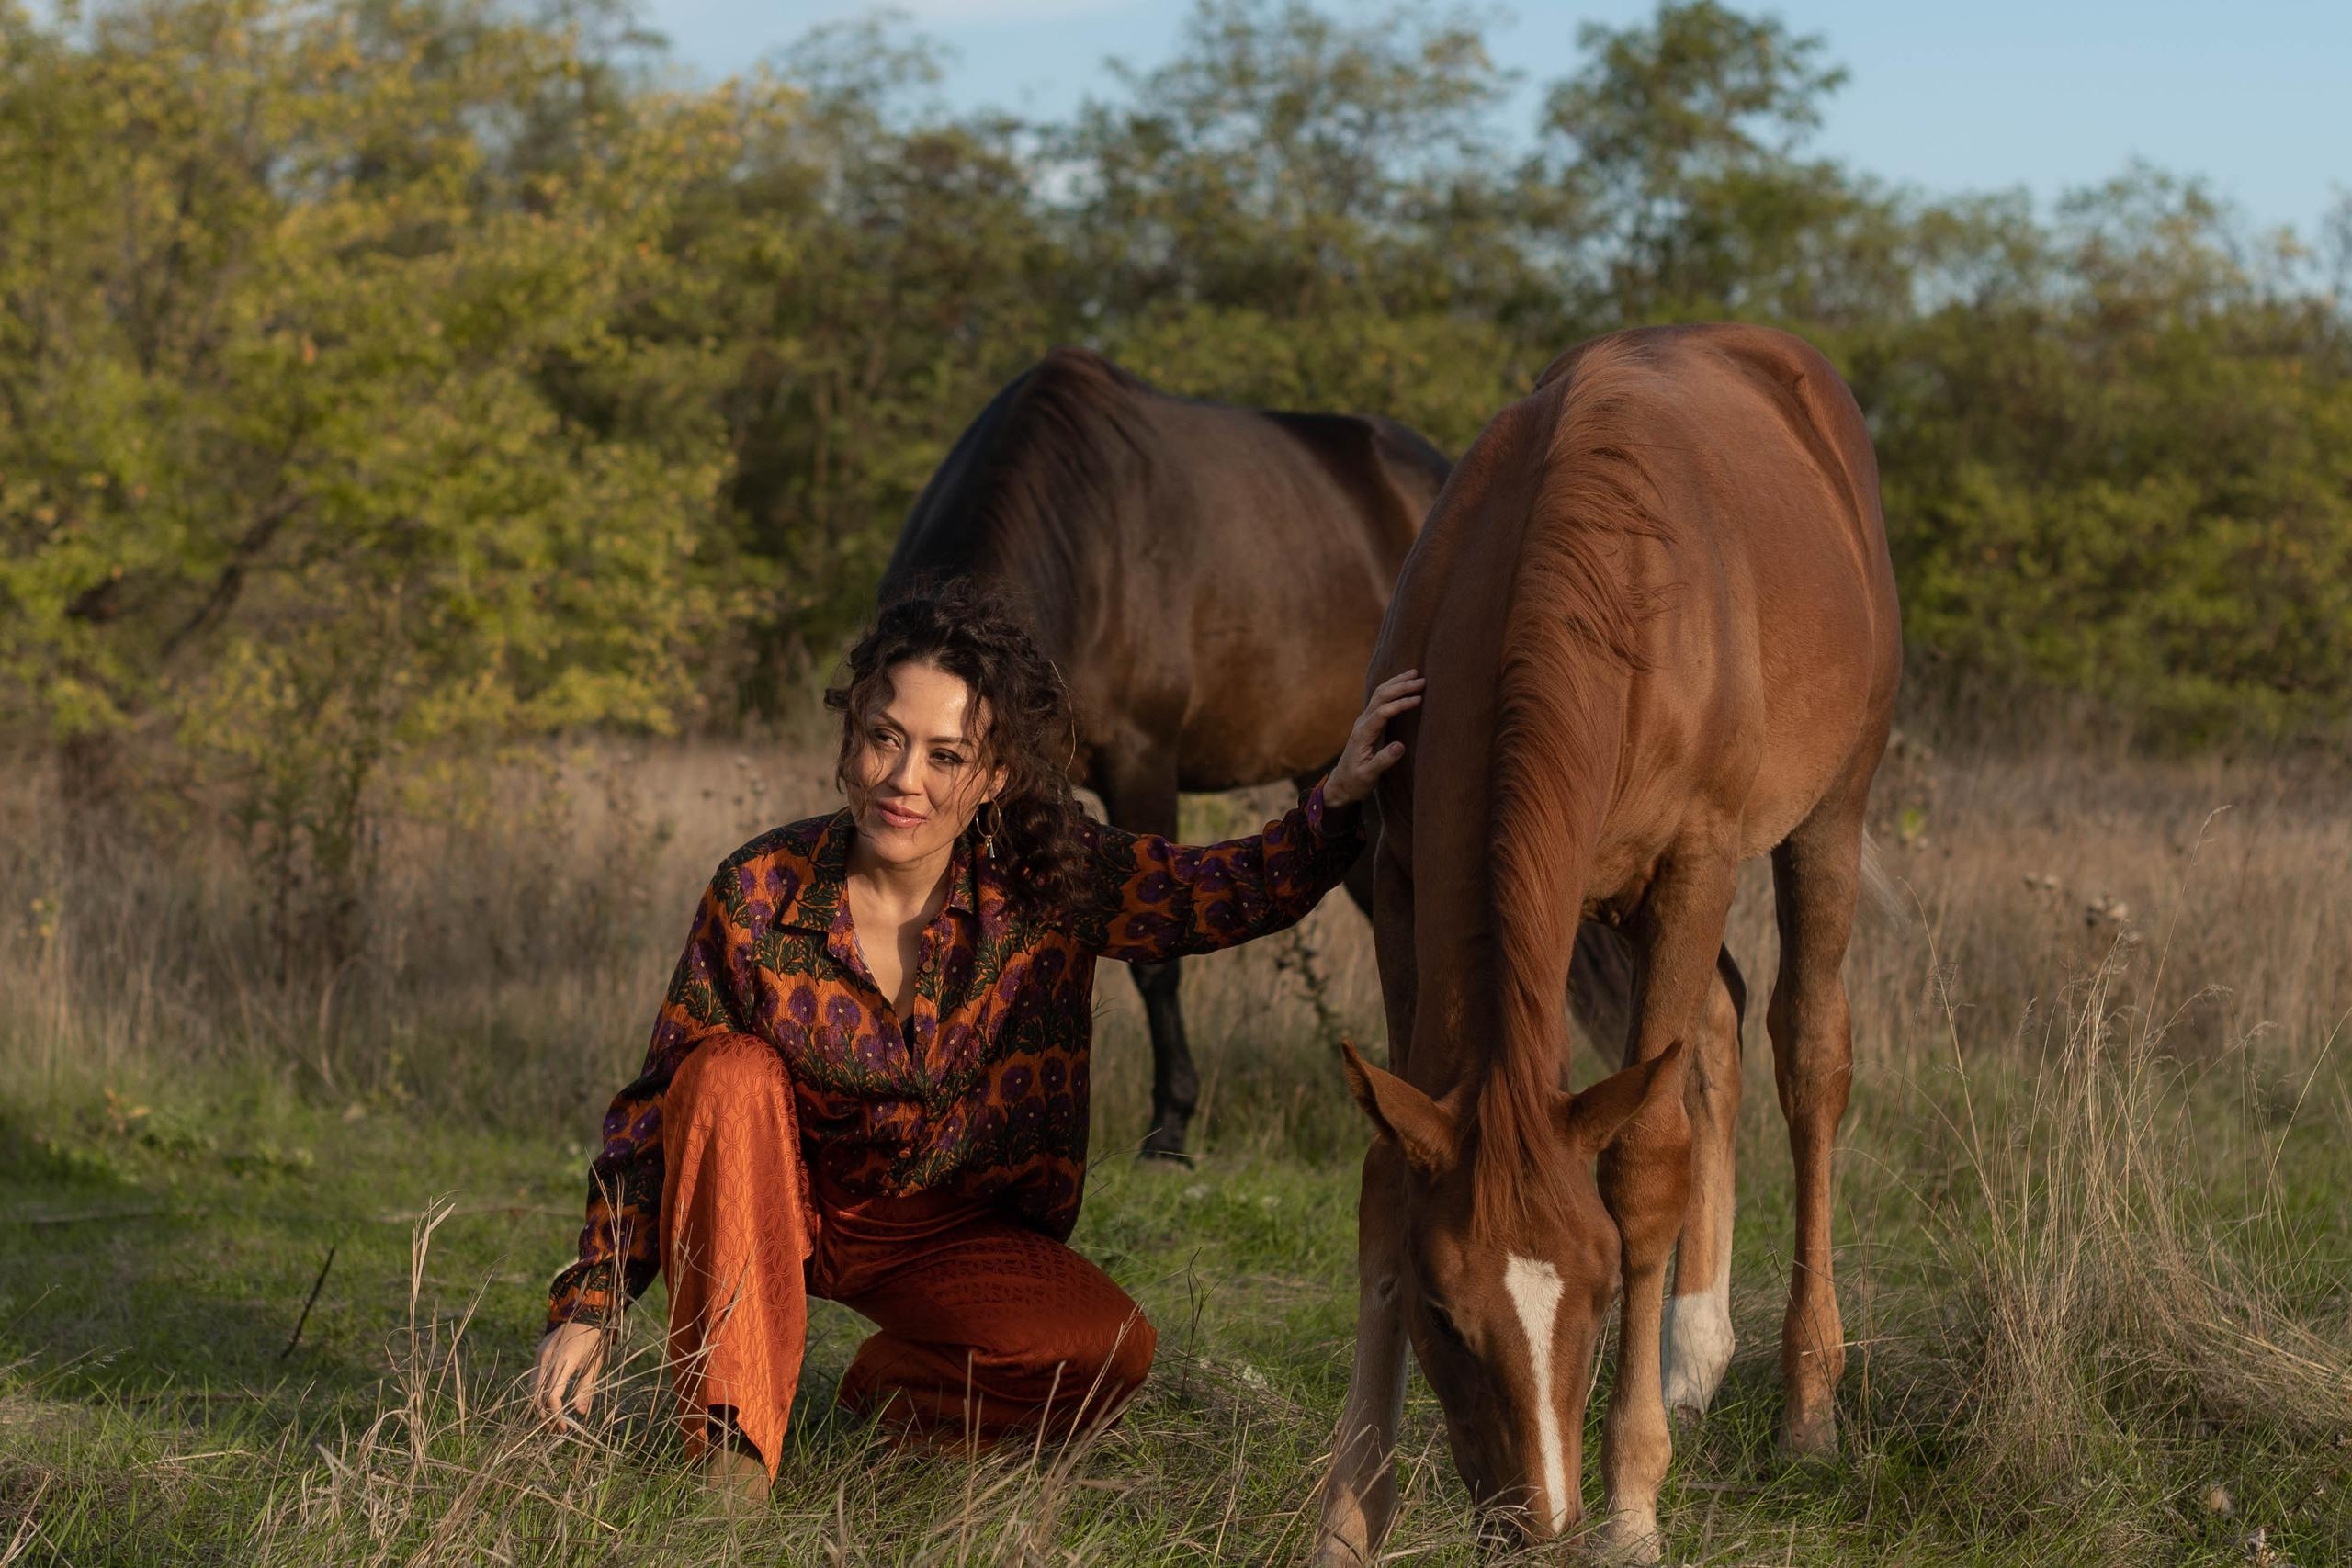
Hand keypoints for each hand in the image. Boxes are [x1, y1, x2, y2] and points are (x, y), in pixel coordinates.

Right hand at [532, 1320, 606, 1429]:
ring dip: (539, 1407)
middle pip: (538, 1395)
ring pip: (532, 1389)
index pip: (553, 1396)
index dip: (556, 1414)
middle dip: (546, 1415)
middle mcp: (548, 1359)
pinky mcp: (538, 1355)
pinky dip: (537, 1394)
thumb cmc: (593, 1339)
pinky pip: (533, 1379)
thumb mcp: (594, 1364)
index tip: (564, 1427)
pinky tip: (546, 1403)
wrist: (584, 1313)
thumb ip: (586, 1388)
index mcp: (565, 1361)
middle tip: (557, 1429)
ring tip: (551, 1419)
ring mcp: (540, 1356)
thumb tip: (581, 1413)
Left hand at [1322, 670, 1424, 809]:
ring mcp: (1364, 720)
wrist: (1342, 783)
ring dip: (1397, 682)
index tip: (1419, 699)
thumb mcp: (1369, 776)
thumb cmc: (1356, 782)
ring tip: (1415, 673)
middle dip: (1401, 686)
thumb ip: (1384, 761)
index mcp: (1363, 734)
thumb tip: (1401, 746)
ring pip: (1379, 694)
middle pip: (1381, 697)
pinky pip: (1380, 699)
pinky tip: (1402, 683)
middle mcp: (1362, 723)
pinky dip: (1393, 688)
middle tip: (1422, 680)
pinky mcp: (1368, 722)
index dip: (1401, 704)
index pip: (1383, 712)